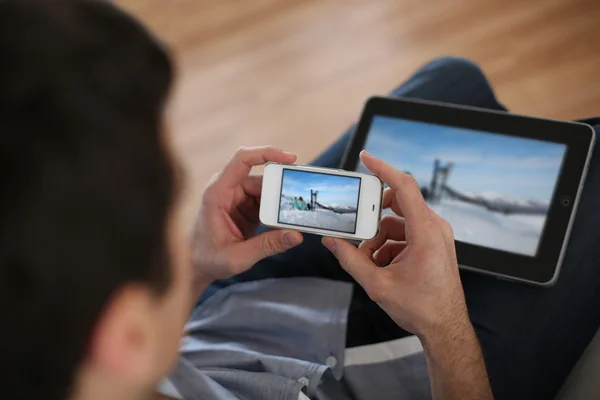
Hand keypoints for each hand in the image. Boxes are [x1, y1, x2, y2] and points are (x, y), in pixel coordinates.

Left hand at [192, 146, 303, 281]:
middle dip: (282, 188)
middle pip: (261, 177)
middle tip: (300, 201)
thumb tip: (296, 235)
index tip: (290, 159)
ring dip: (281, 201)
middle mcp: (227, 189)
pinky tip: (286, 221)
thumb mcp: (238, 258)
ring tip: (295, 215)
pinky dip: (278, 209)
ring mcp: (237, 196)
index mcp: (217, 193)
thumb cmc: (209, 259)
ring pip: (267, 190)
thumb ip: (266, 246)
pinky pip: (267, 200)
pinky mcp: (245, 205)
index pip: (242, 160)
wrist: (195, 265)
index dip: (266, 153)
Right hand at [322, 151, 468, 337]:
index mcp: (426, 231)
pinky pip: (406, 234)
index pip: (403, 186)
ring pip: (398, 222)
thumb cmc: (422, 307)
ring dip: (379, 237)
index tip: (365, 158)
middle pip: (396, 204)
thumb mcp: (377, 284)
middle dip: (372, 218)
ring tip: (368, 261)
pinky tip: (381, 266)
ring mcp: (435, 236)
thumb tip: (332, 242)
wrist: (445, 328)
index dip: (383, 168)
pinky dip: (389, 245)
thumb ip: (351, 260)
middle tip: (356, 232)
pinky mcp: (433, 244)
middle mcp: (434, 227)